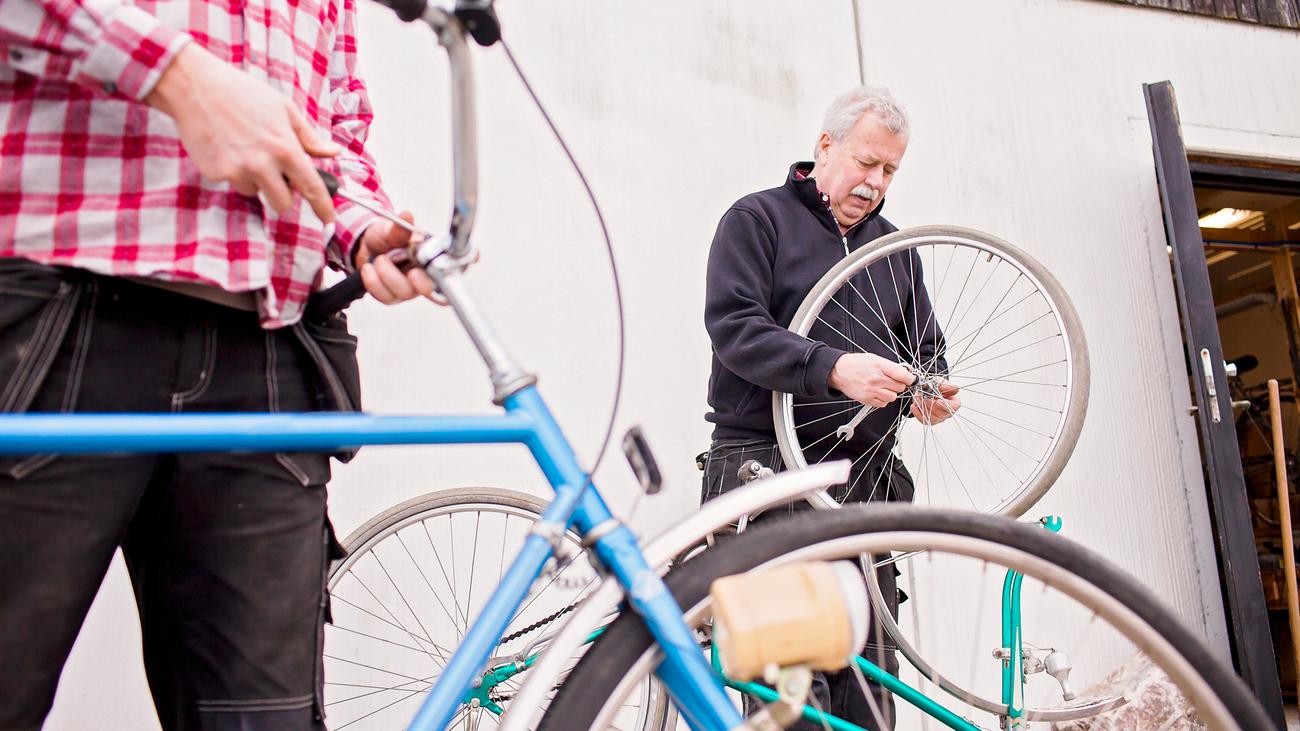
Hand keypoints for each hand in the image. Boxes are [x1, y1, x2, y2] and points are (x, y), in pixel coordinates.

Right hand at [145, 44, 340, 221]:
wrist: (196, 87)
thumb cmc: (244, 94)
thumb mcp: (284, 109)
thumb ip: (309, 137)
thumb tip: (332, 152)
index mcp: (285, 148)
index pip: (311, 187)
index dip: (323, 207)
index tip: (329, 218)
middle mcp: (262, 164)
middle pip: (282, 203)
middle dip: (282, 193)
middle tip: (276, 173)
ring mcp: (237, 171)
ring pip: (256, 193)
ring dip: (256, 180)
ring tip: (245, 148)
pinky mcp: (216, 173)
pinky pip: (233, 182)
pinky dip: (234, 171)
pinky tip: (227, 146)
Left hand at [355, 214, 437, 304]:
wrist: (367, 246)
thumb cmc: (386, 237)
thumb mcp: (391, 228)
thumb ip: (400, 228)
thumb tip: (407, 216)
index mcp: (432, 258)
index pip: (447, 273)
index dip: (439, 278)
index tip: (416, 272)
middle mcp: (425, 275)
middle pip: (426, 289)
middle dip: (406, 278)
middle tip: (388, 260)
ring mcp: (410, 288)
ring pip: (404, 293)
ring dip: (385, 275)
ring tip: (378, 259)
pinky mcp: (393, 297)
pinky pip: (386, 297)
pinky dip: (374, 283)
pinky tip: (369, 269)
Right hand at [828, 353, 914, 407]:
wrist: (839, 371)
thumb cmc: (856, 364)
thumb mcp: (874, 358)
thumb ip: (890, 366)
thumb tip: (904, 372)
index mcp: (880, 366)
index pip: (903, 375)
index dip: (910, 378)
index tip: (910, 379)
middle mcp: (877, 379)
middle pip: (900, 387)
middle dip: (898, 384)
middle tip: (892, 381)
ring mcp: (872, 391)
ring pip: (893, 397)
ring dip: (890, 393)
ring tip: (883, 387)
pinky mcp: (867, 399)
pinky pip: (883, 404)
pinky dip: (882, 399)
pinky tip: (876, 392)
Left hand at [911, 379, 960, 424]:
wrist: (924, 389)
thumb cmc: (935, 386)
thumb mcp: (940, 382)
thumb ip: (946, 386)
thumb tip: (955, 388)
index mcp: (953, 402)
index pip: (954, 407)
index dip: (945, 405)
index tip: (937, 400)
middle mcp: (947, 412)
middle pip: (940, 413)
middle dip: (930, 403)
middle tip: (923, 395)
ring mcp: (938, 418)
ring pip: (931, 417)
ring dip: (922, 406)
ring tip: (917, 396)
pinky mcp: (928, 420)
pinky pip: (922, 418)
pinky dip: (916, 410)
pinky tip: (915, 404)